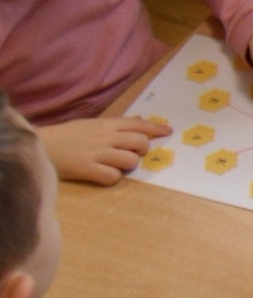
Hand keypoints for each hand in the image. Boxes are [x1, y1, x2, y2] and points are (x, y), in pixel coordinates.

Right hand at [38, 117, 172, 185]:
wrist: (38, 145)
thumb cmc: (66, 136)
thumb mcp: (91, 124)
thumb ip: (115, 124)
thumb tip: (139, 120)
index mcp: (105, 124)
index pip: (138, 125)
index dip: (156, 129)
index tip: (168, 131)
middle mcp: (104, 137)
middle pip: (140, 143)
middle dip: (142, 150)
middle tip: (132, 153)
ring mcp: (96, 153)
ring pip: (130, 160)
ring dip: (127, 165)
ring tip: (115, 164)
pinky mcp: (87, 169)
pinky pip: (113, 177)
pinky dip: (112, 178)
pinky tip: (103, 174)